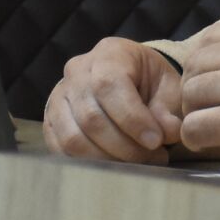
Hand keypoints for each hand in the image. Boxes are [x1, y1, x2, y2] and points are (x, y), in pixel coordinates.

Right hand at [44, 37, 185, 163]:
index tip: (156, 141)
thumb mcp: (169, 88)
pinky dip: (88, 164)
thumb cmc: (152, 83)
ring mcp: (59, 97)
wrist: (132, 81)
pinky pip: (61, 149)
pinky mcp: (50, 122)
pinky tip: (115, 165)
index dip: (132, 119)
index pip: (109, 86)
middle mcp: (77, 71)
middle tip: (152, 157)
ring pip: (73, 138)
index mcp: (109, 54)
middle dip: (124, 146)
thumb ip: (168, 110)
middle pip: (91, 117)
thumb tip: (167, 133)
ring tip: (137, 164)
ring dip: (107, 159)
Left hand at [177, 15, 219, 181]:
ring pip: (191, 94)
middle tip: (208, 109)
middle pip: (196, 64)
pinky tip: (209, 142)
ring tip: (212, 126)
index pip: (212, 36)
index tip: (212, 83)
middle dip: (196, 90)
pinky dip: (196, 137)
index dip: (204, 63)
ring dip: (196, 114)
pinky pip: (196, 126)